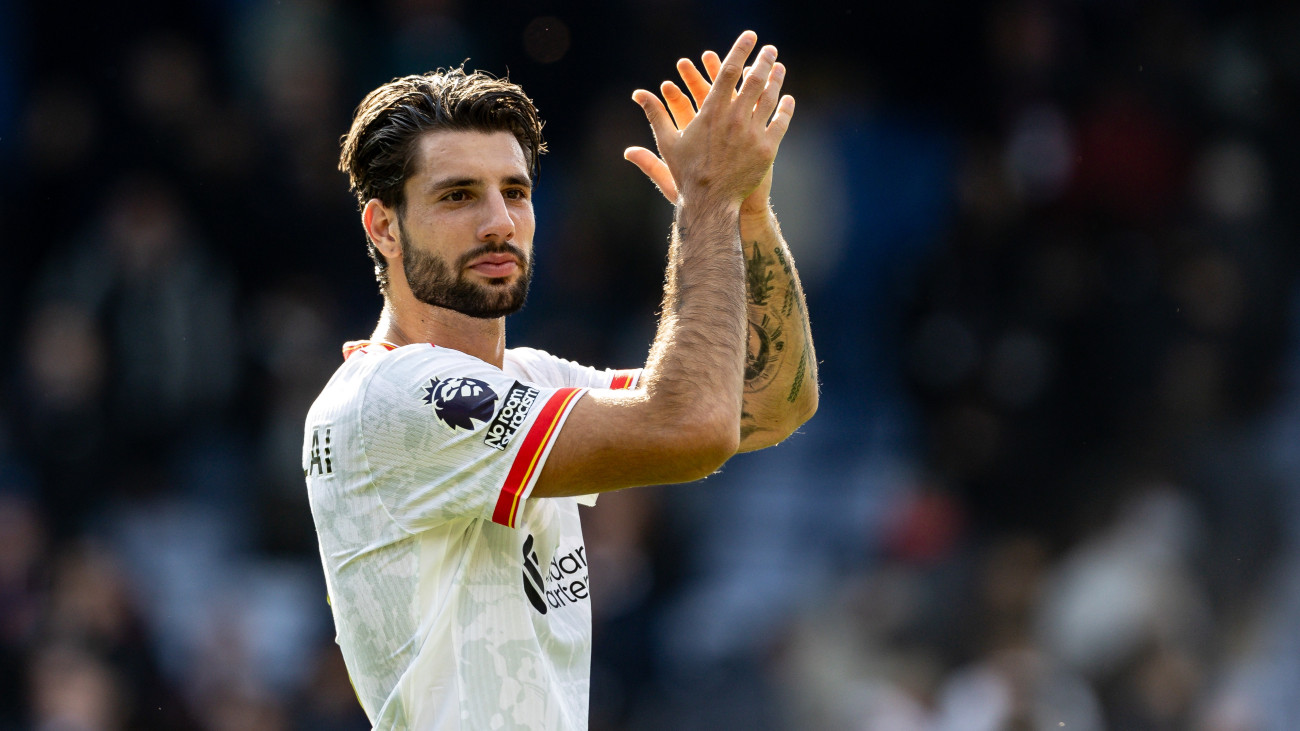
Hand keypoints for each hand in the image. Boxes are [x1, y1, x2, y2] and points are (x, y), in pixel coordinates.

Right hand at [627, 32, 792, 208]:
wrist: (710, 203)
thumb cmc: (687, 173)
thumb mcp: (668, 143)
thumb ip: (655, 114)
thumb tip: (638, 95)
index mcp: (711, 113)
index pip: (728, 72)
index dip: (740, 51)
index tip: (749, 37)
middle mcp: (734, 119)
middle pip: (754, 80)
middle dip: (764, 60)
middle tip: (769, 48)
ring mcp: (753, 134)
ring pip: (770, 99)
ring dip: (777, 80)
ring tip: (780, 67)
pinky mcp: (767, 150)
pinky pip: (781, 122)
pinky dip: (785, 108)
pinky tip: (788, 99)